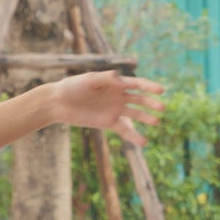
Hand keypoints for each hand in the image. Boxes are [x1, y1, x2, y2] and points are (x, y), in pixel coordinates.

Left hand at [47, 72, 165, 145]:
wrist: (58, 103)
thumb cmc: (72, 87)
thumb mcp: (88, 79)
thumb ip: (105, 79)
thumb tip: (120, 78)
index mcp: (115, 83)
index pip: (137, 84)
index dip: (150, 86)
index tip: (161, 90)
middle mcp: (118, 96)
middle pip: (140, 99)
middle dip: (151, 103)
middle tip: (161, 108)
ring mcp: (114, 110)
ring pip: (135, 115)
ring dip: (146, 118)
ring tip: (156, 122)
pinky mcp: (108, 122)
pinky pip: (124, 130)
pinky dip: (134, 136)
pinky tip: (144, 142)